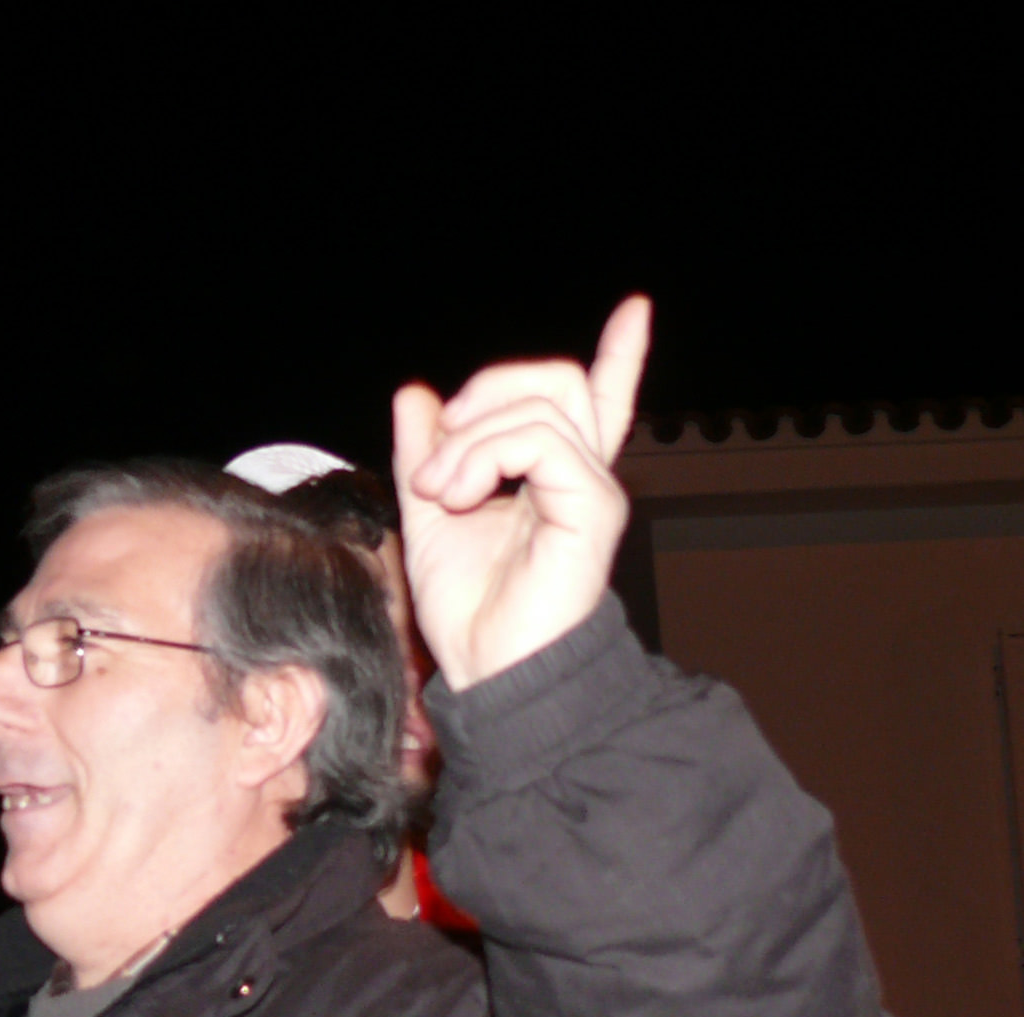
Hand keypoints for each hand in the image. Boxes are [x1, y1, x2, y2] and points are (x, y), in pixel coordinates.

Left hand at [393, 296, 649, 690]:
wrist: (488, 669)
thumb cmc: (468, 608)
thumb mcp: (428, 514)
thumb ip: (424, 453)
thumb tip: (416, 394)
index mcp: (553, 474)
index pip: (598, 399)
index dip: (620, 355)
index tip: (637, 309)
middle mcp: (582, 474)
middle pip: (555, 378)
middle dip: (485, 392)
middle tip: (437, 455)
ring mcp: (592, 488)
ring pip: (540, 404)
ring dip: (467, 441)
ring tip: (439, 493)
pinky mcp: (591, 506)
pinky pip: (540, 440)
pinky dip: (484, 456)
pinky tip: (458, 497)